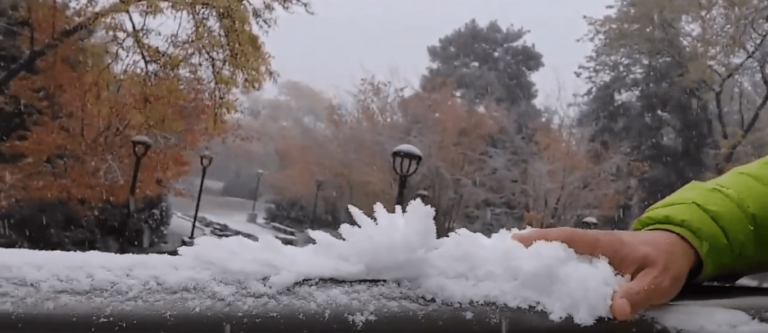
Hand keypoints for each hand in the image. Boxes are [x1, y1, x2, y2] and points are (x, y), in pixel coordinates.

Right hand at [512, 228, 698, 319]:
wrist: (679, 248)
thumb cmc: (667, 262)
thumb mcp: (658, 281)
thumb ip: (637, 294)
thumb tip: (615, 309)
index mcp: (604, 244)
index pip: (568, 238)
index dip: (542, 239)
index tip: (516, 242)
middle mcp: (593, 244)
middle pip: (555, 243)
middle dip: (530, 247)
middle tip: (503, 257)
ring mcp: (593, 251)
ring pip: (561, 252)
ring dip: (539, 256)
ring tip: (513, 266)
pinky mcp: (596, 260)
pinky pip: (570, 261)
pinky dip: (553, 265)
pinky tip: (541, 276)